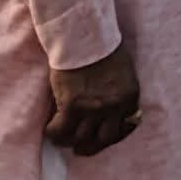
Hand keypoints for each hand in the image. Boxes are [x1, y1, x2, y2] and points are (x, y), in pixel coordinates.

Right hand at [46, 42, 140, 157]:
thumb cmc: (102, 46)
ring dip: (70, 140)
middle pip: (102, 140)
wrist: (85, 33)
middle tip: (80, 146)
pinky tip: (50, 129)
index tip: (101, 137)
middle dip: (91, 146)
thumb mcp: (122, 71)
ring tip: (63, 137)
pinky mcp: (71, 106)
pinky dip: (54, 133)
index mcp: (129, 96)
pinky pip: (60, 131)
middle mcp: (114, 107)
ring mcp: (93, 109)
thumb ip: (118, 93)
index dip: (111, 136)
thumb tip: (109, 112)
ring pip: (80, 139)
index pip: (124, 129)